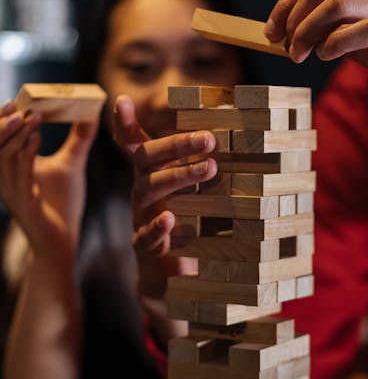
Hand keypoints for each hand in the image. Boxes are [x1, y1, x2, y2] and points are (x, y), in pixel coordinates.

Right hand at [0, 100, 97, 255]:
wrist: (62, 241)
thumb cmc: (62, 204)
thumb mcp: (72, 163)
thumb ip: (79, 138)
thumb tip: (92, 112)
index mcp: (10, 167)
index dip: (2, 120)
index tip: (16, 100)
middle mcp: (5, 178)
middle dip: (3, 123)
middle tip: (19, 105)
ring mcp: (12, 192)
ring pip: (4, 158)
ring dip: (16, 135)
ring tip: (32, 117)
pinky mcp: (25, 204)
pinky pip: (20, 176)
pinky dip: (26, 155)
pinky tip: (36, 138)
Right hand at [113, 95, 216, 300]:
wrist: (172, 278)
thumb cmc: (189, 226)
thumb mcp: (199, 195)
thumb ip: (207, 171)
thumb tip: (235, 140)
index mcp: (154, 174)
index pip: (134, 144)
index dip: (125, 123)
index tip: (122, 100)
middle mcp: (143, 191)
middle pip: (146, 159)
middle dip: (176, 145)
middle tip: (209, 138)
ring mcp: (141, 217)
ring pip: (148, 190)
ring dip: (179, 177)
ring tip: (209, 169)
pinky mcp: (146, 247)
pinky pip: (146, 235)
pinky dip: (157, 226)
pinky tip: (170, 218)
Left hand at [265, 0, 367, 112]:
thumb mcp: (365, 38)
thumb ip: (336, 29)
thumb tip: (294, 35)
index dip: (287, 3)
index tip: (270, 31)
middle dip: (291, 16)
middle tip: (282, 46)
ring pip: (336, 3)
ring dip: (307, 31)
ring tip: (299, 55)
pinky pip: (361, 30)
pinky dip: (334, 43)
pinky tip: (326, 56)